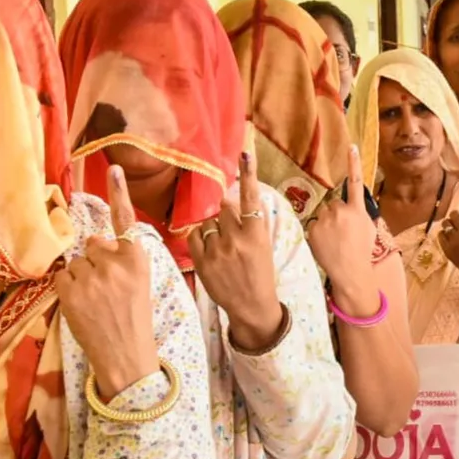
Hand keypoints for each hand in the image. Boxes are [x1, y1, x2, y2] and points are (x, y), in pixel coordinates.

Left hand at [56, 165, 158, 400]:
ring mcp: (91, 276)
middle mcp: (115, 262)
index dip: (118, 193)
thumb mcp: (140, 282)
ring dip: (81, 278)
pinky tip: (82, 306)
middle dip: (95, 262)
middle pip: (93, 245)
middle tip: (108, 291)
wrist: (125, 355)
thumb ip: (121, 257)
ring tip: (96, 302)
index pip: (125, 220)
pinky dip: (68, 289)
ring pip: (76, 262)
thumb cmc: (134, 318)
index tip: (114, 168)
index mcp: (138, 258)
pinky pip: (62, 276)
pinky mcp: (71, 290)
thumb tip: (94, 240)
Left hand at [189, 152, 283, 350]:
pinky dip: (200, 238)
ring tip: (222, 246)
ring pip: (209, 220)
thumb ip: (253, 222)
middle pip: (225, 207)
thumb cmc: (260, 273)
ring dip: (213, 227)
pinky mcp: (202, 261)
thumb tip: (243, 199)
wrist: (252, 306)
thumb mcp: (263, 246)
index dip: (249, 174)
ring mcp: (218, 250)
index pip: (252, 198)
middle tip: (232, 232)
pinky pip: (194, 235)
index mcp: (257, 234)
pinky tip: (210, 250)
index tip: (246, 153)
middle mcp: (237, 239)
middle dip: (226, 214)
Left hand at [306, 145, 375, 294]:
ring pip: (323, 214)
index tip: (352, 146)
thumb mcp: (368, 229)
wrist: (351, 272)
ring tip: (334, 241)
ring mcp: (325, 220)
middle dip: (336, 214)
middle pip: (333, 204)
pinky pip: (313, 225)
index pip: (356, 182)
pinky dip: (317, 232)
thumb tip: (351, 206)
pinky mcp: (313, 229)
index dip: (354, 163)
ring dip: (326, 223)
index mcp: (358, 210)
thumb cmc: (362, 252)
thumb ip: (359, 214)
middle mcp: (341, 211)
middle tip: (342, 233)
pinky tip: (326, 244)